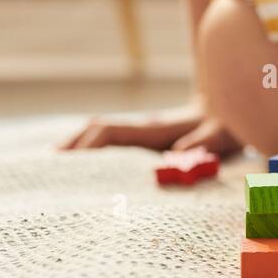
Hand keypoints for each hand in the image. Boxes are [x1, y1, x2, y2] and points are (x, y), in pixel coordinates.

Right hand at [60, 98, 240, 154]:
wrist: (230, 106)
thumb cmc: (226, 126)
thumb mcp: (221, 134)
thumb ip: (205, 141)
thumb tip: (180, 154)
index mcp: (155, 129)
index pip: (111, 132)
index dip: (90, 144)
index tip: (71, 161)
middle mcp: (143, 129)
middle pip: (97, 131)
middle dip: (73, 147)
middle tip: (46, 168)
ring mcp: (142, 133)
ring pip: (101, 136)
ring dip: (78, 149)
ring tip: (54, 171)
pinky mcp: (146, 140)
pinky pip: (113, 144)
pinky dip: (94, 153)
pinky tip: (84, 170)